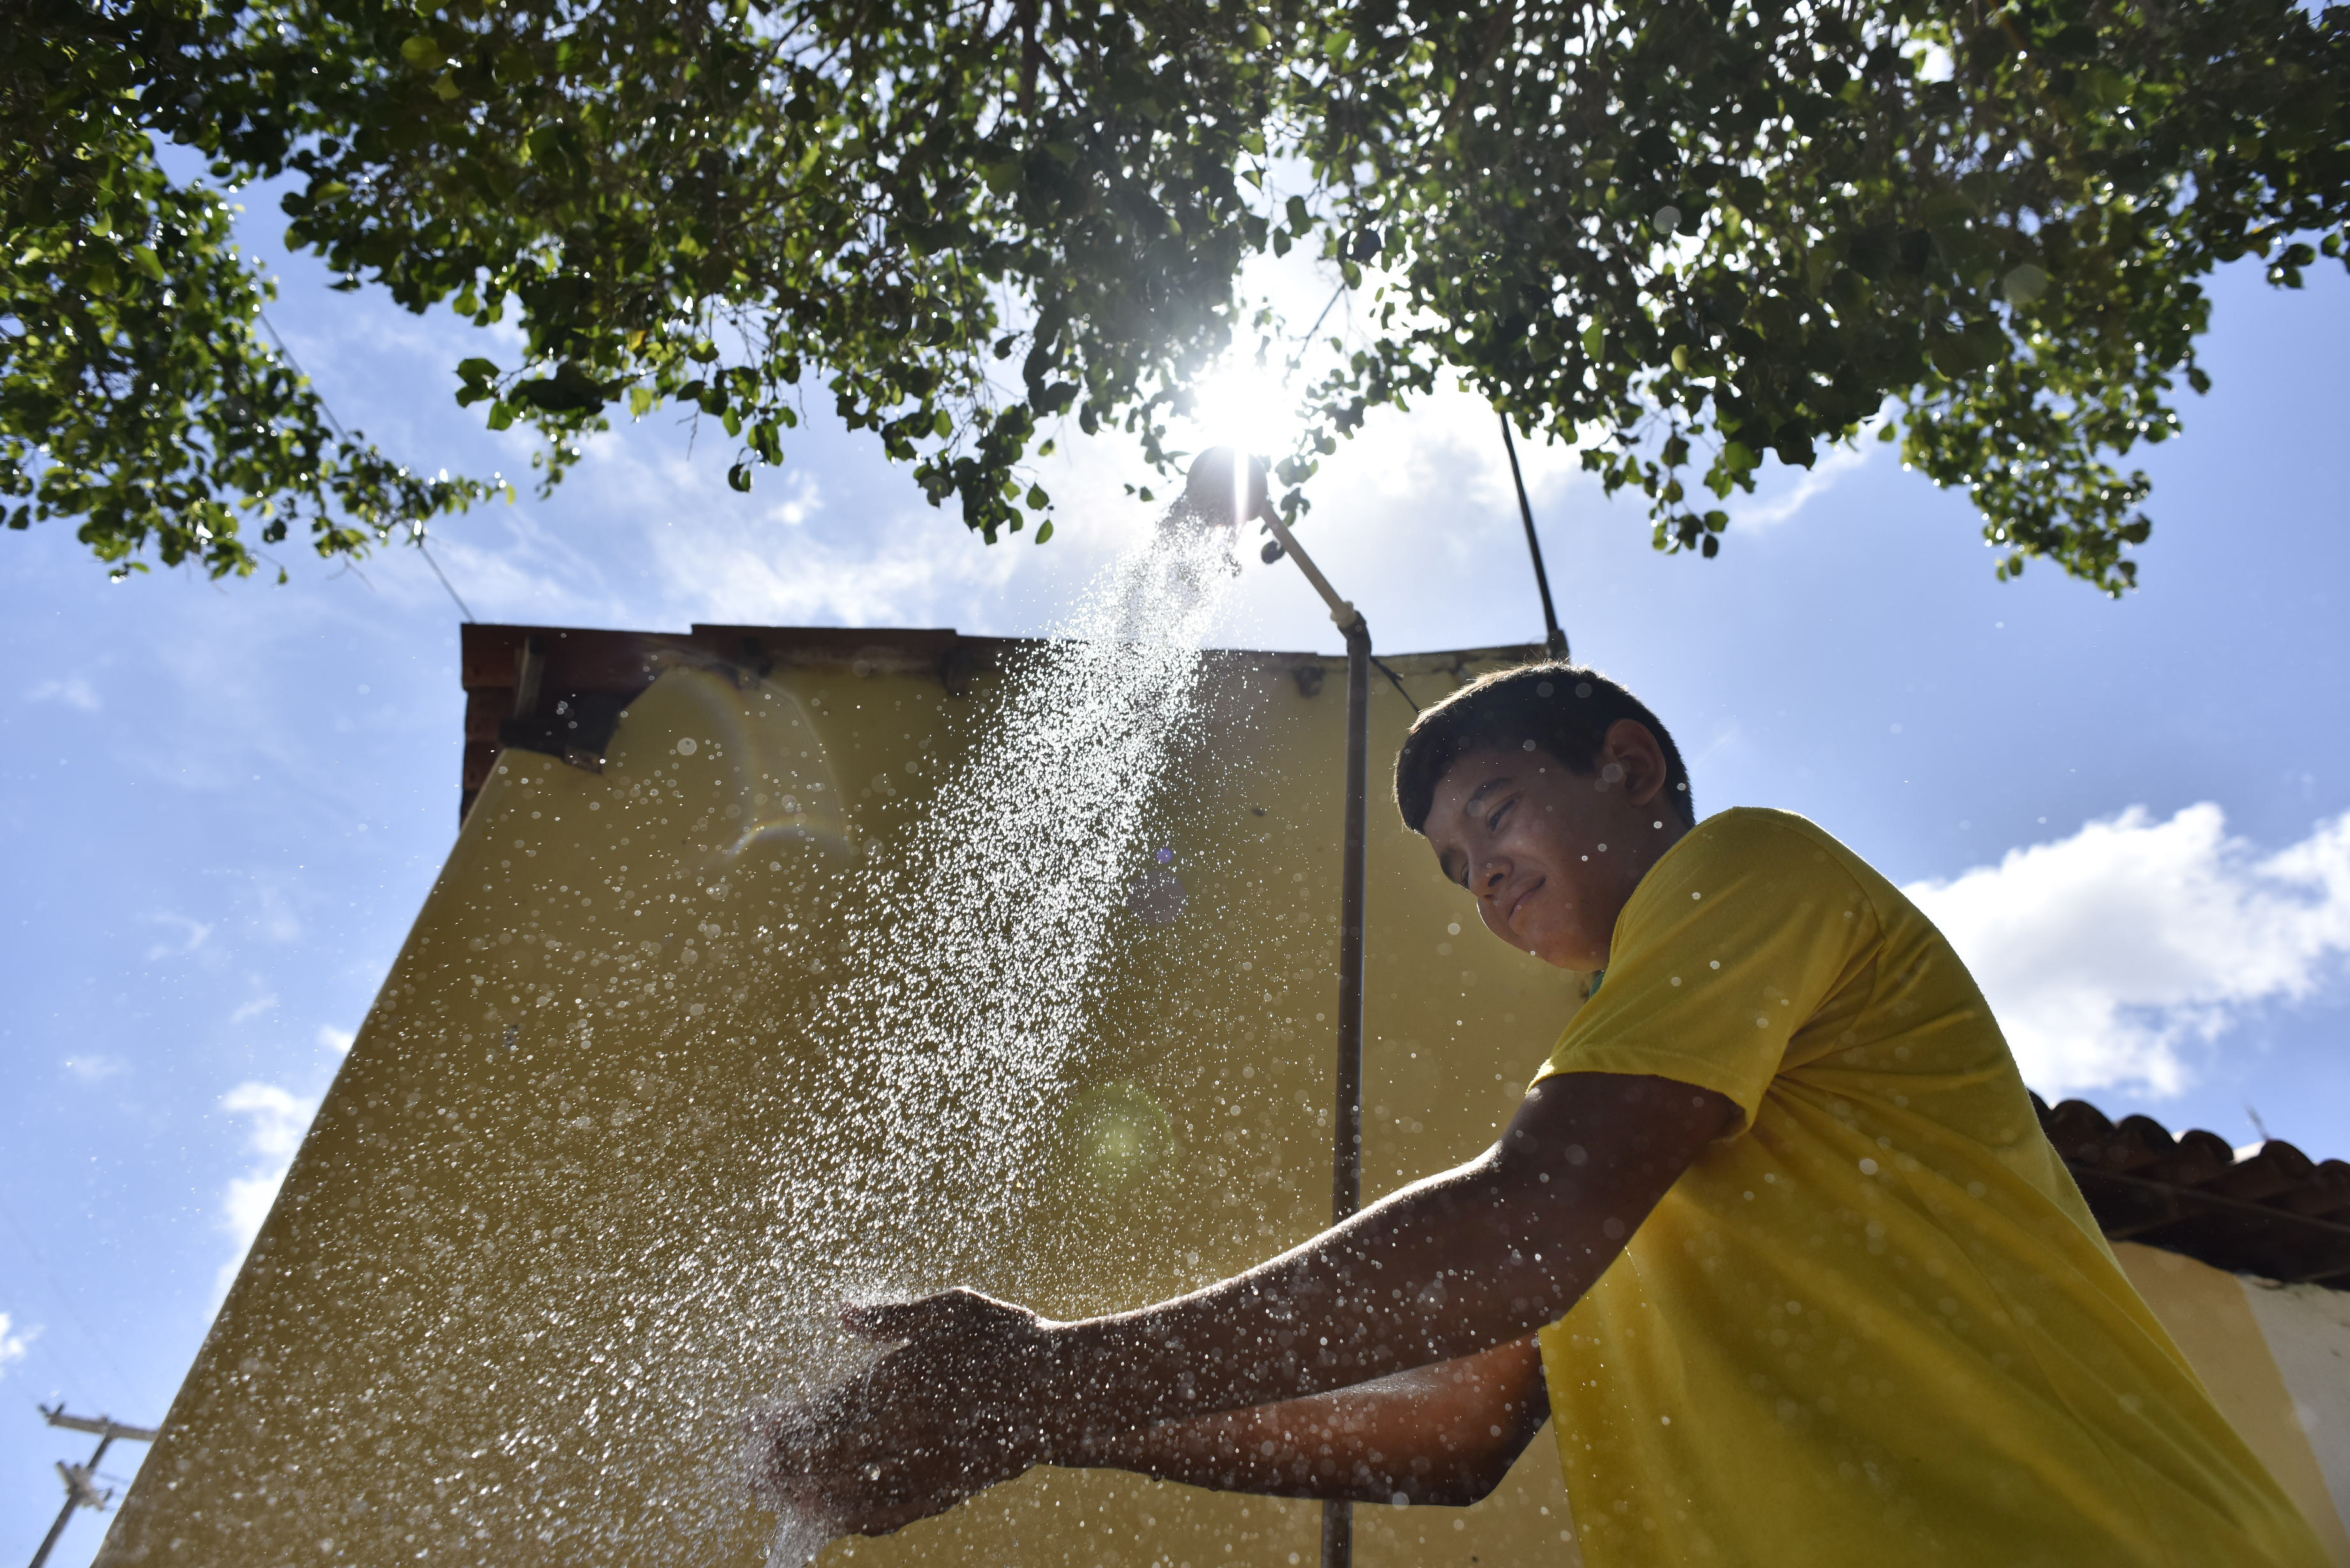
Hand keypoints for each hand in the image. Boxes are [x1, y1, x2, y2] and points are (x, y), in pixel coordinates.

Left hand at [750, 1288, 1067, 1535]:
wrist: (1065, 1392)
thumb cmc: (1008, 1340)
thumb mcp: (955, 1308)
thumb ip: (894, 1315)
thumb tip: (842, 1316)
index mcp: (901, 1382)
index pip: (821, 1411)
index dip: (779, 1425)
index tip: (750, 1426)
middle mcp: (907, 1432)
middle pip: (823, 1461)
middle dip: (779, 1469)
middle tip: (751, 1472)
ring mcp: (926, 1468)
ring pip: (849, 1497)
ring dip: (805, 1500)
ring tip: (777, 1497)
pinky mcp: (946, 1493)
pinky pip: (888, 1516)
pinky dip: (852, 1519)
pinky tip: (832, 1515)